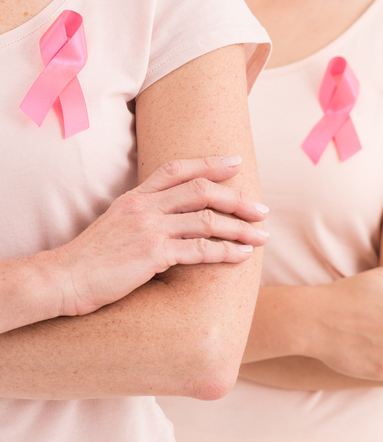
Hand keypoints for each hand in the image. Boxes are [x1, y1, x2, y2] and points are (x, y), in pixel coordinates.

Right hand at [54, 156, 268, 316]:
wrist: (61, 279)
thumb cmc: (91, 258)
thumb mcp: (116, 223)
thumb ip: (145, 214)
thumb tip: (176, 217)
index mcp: (135, 197)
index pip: (177, 169)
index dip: (209, 163)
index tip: (236, 162)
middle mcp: (145, 207)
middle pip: (202, 191)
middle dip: (238, 198)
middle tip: (262, 210)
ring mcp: (150, 229)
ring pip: (208, 220)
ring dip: (241, 229)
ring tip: (261, 236)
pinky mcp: (153, 254)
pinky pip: (201, 250)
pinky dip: (227, 252)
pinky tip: (242, 255)